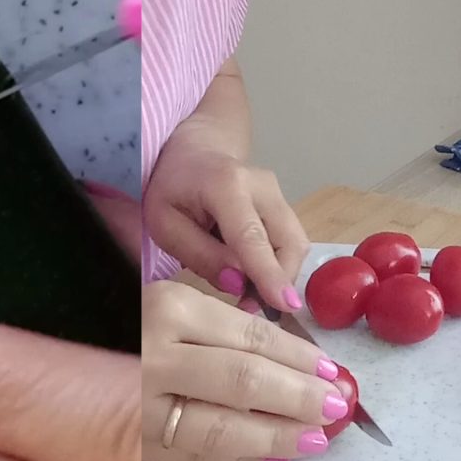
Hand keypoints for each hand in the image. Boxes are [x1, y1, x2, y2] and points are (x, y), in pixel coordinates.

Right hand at [142, 281, 345, 460]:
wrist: (57, 355)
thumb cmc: (128, 319)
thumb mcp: (171, 301)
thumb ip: (219, 322)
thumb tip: (290, 352)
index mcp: (170, 308)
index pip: (250, 335)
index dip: (297, 354)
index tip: (332, 368)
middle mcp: (156, 354)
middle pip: (242, 379)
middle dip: (297, 395)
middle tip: (336, 405)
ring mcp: (141, 403)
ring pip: (221, 425)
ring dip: (276, 435)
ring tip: (316, 440)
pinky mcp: (135, 441)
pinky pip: (196, 455)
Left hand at [144, 142, 309, 313]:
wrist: (194, 153)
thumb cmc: (172, 188)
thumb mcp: (165, 224)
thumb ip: (200, 255)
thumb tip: (237, 285)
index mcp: (225, 184)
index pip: (251, 236)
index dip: (269, 273)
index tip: (286, 306)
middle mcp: (262, 185)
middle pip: (288, 242)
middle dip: (277, 282)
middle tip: (247, 307)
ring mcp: (278, 192)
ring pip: (295, 245)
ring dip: (279, 276)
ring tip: (247, 294)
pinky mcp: (285, 204)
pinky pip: (291, 242)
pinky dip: (278, 265)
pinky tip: (253, 275)